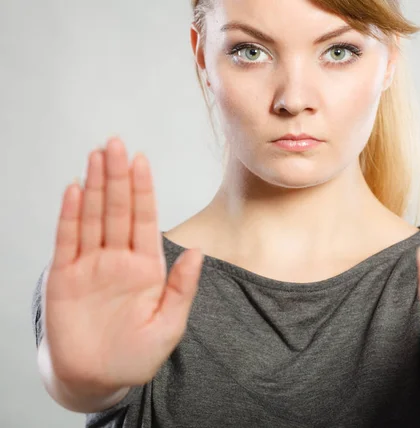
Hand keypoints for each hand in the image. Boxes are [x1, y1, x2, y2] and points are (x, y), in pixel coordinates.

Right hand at [43, 137, 203, 392]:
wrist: (97, 378)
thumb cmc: (136, 355)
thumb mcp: (169, 325)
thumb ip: (182, 288)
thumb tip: (199, 251)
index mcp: (146, 266)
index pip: (144, 219)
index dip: (143, 189)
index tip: (141, 160)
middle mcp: (118, 258)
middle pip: (118, 210)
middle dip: (117, 177)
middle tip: (115, 143)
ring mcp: (90, 265)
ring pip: (93, 217)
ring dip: (95, 186)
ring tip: (97, 156)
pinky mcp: (64, 277)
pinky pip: (67, 240)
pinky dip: (70, 215)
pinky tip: (75, 190)